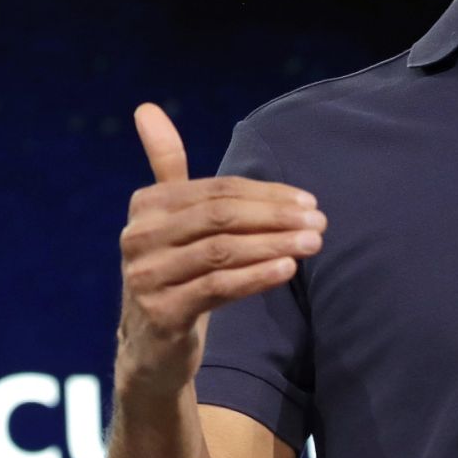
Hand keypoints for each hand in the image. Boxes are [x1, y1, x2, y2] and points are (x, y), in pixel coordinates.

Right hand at [116, 104, 324, 400]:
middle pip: (218, 216)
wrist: (151, 349)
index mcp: (145, 206)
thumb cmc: (174, 273)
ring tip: (313, 243)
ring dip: (274, 244)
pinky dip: (255, 276)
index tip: (308, 200)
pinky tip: (287, 269)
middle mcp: (138, 237)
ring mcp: (146, 277)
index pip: (216, 190)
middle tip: (319, 221)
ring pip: (221, 251)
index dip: (265, 193)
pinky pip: (217, 287)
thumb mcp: (170, 220)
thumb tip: (146, 107)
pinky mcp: (161, 313)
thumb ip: (166, 165)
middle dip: (274, 216)